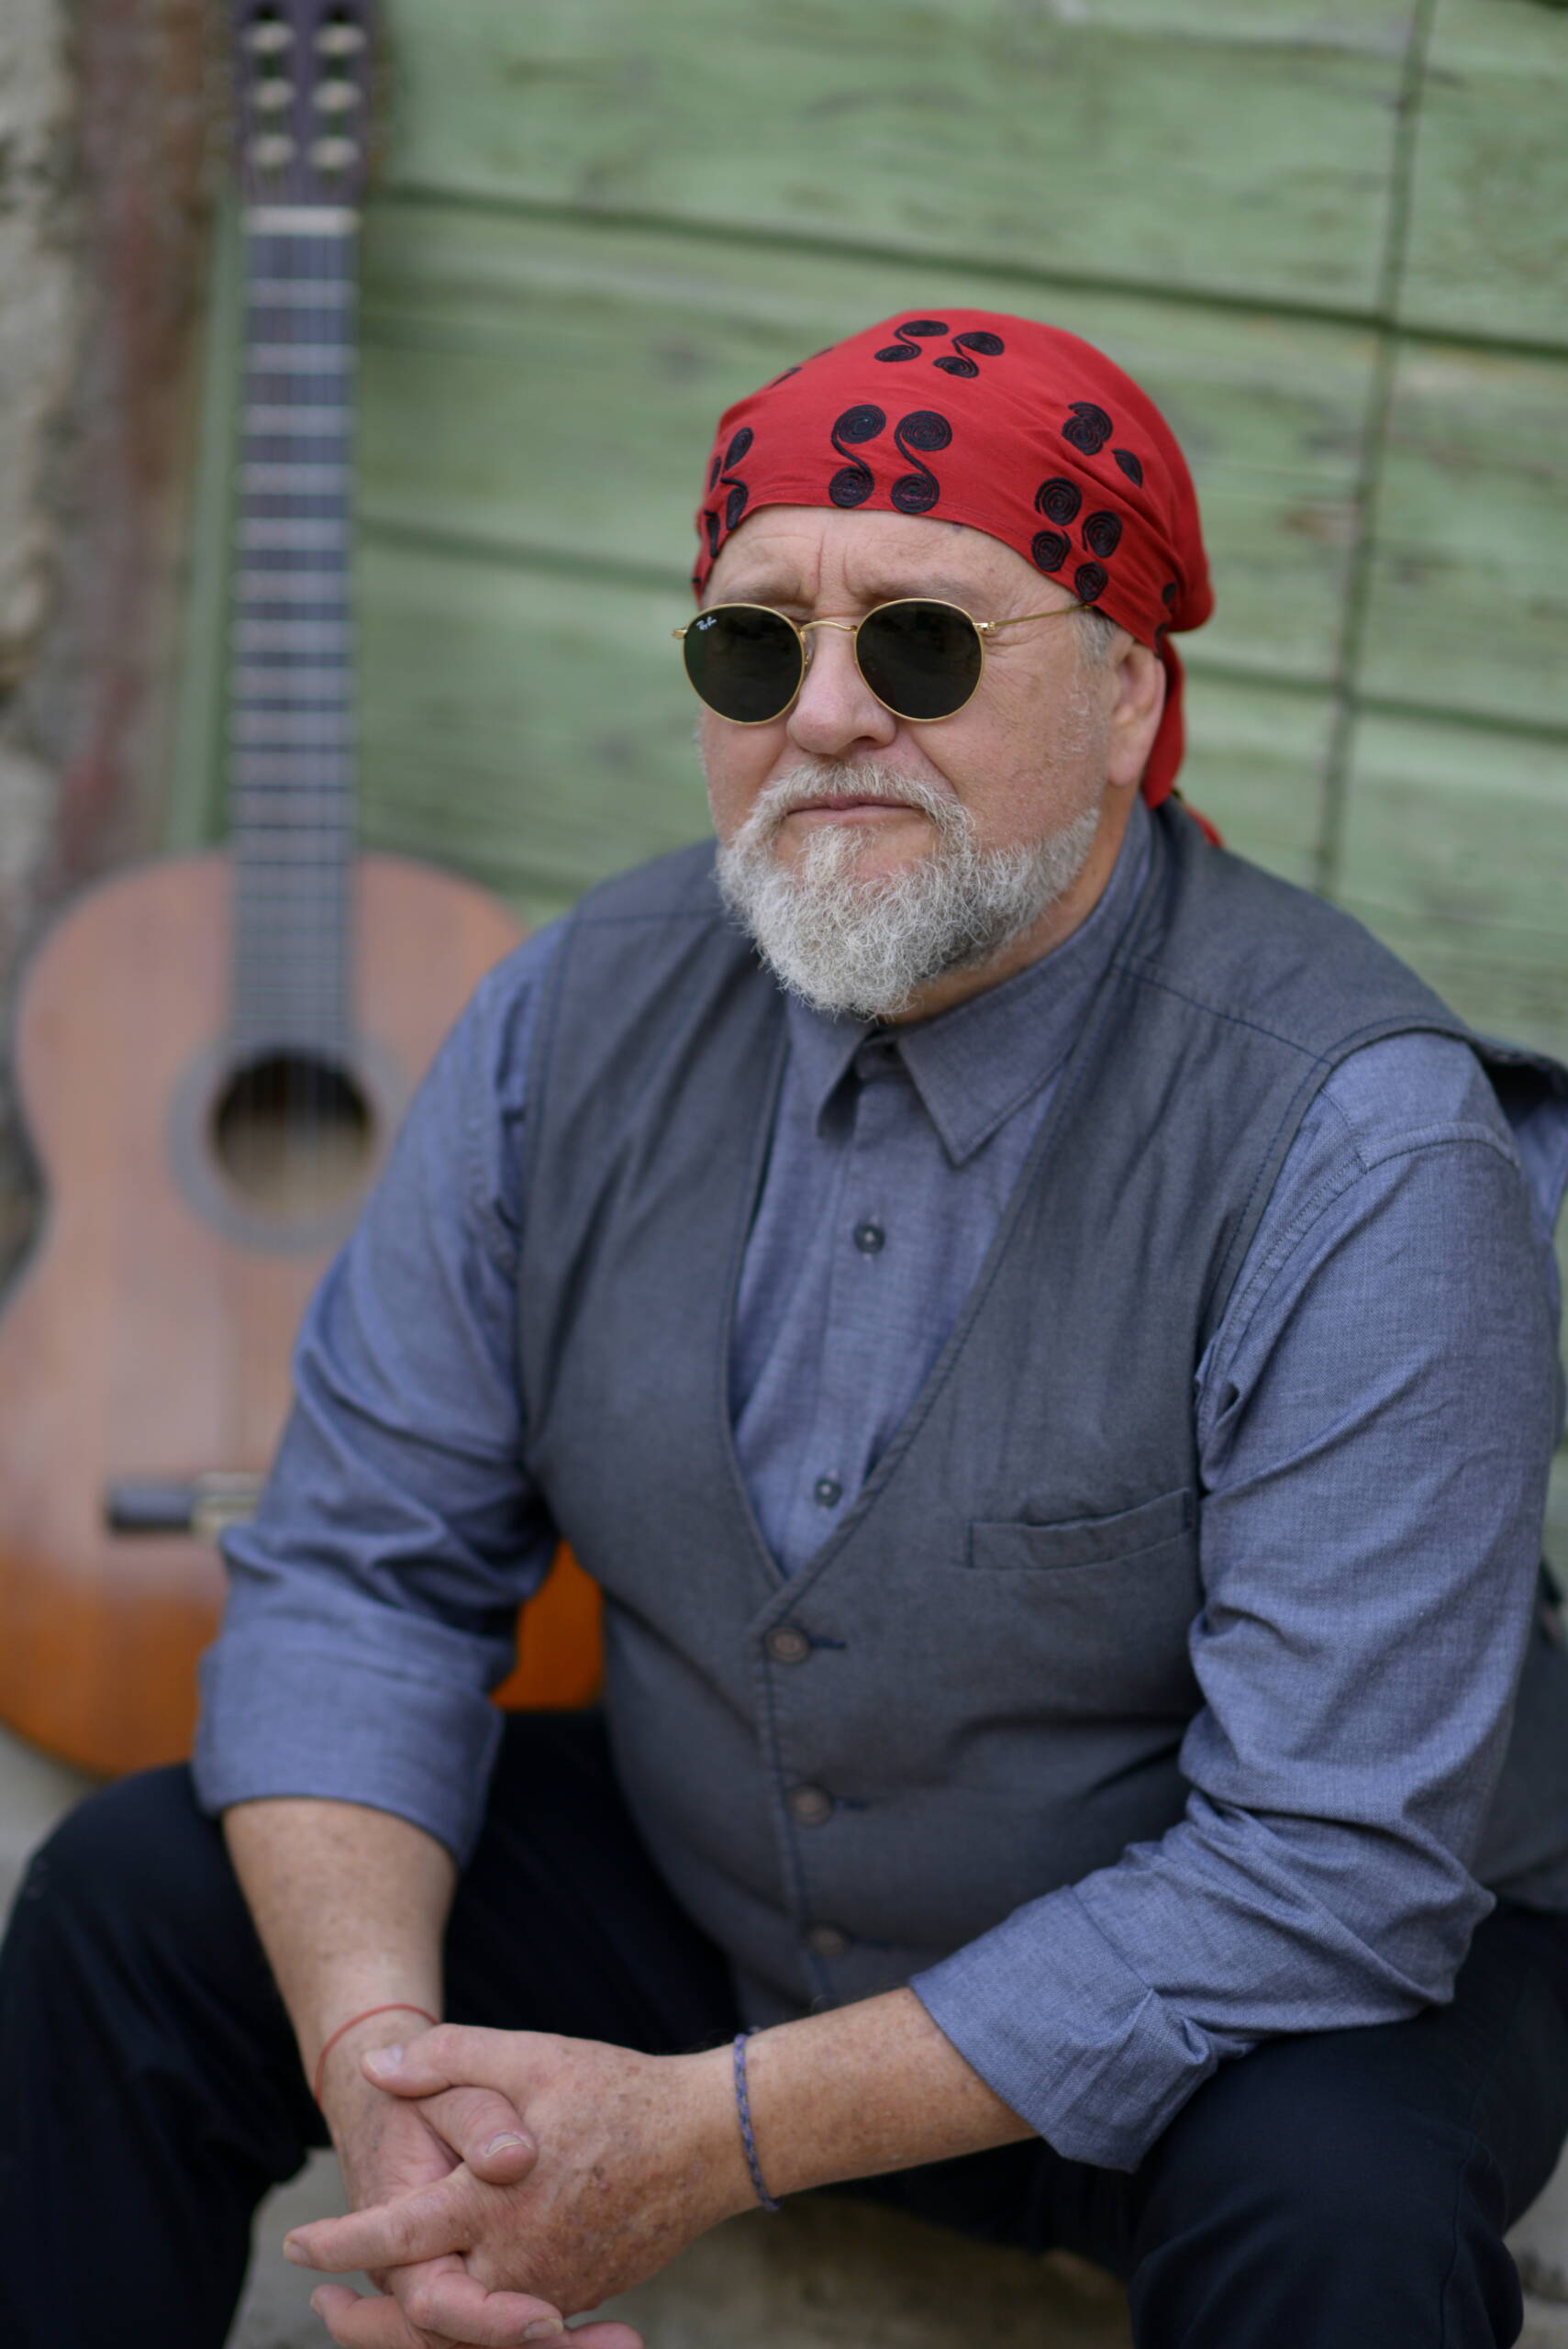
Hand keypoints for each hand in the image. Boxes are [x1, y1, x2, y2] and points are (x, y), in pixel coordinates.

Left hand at [285, 2024, 753, 2344]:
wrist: (709, 2139)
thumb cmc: (618, 2091)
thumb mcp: (531, 2057)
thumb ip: (449, 2059)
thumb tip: (376, 2066)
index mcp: (494, 2203)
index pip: (396, 2235)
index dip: (340, 2243)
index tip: (298, 2244)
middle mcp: (518, 2260)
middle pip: (421, 2314)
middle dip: (363, 2320)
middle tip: (322, 2305)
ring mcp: (552, 2286)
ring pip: (466, 2331)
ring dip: (411, 2325)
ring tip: (366, 2310)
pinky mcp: (579, 2293)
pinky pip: (512, 2324)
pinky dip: (471, 2323)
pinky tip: (451, 2293)